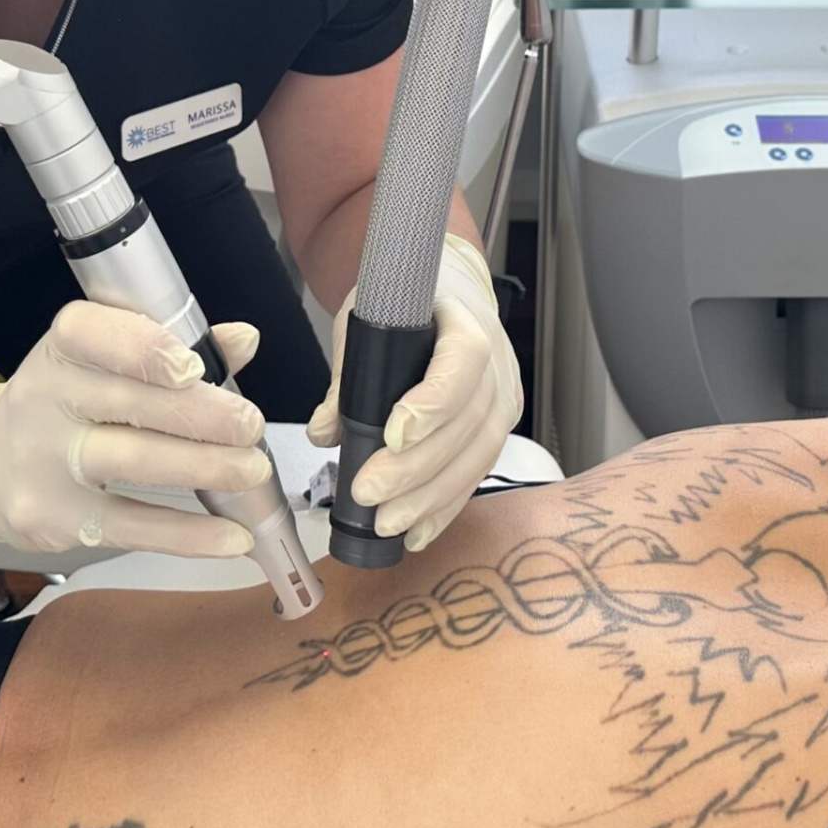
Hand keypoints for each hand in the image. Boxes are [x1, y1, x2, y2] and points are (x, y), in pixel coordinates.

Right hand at [0, 301, 271, 556]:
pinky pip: (130, 526)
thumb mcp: (103, 363)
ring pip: (131, 461)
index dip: (143, 348)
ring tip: (252, 470)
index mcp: (62, 349)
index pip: (91, 334)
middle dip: (199, 414)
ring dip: (202, 467)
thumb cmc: (65, 405)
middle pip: (127, 402)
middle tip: (251, 424)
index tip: (194, 365)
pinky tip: (231, 538)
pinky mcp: (55, 519)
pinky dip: (187, 535)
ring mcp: (45, 462)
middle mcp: (45, 399)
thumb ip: (173, 348)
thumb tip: (243, 339)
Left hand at [308, 233, 522, 552]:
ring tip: (388, 523)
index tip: (391, 436)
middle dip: (416, 469)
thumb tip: (323, 432)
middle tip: (369, 494)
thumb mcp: (370, 319)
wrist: (454, 296)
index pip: (462, 365)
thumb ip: (348, 374)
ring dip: (431, 498)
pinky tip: (418, 531)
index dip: (432, 405)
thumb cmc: (410, 306)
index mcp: (465, 324)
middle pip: (467, 425)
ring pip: (477, 457)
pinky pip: (477, 472)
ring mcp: (504, 400)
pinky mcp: (499, 428)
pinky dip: (446, 505)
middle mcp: (497, 366)